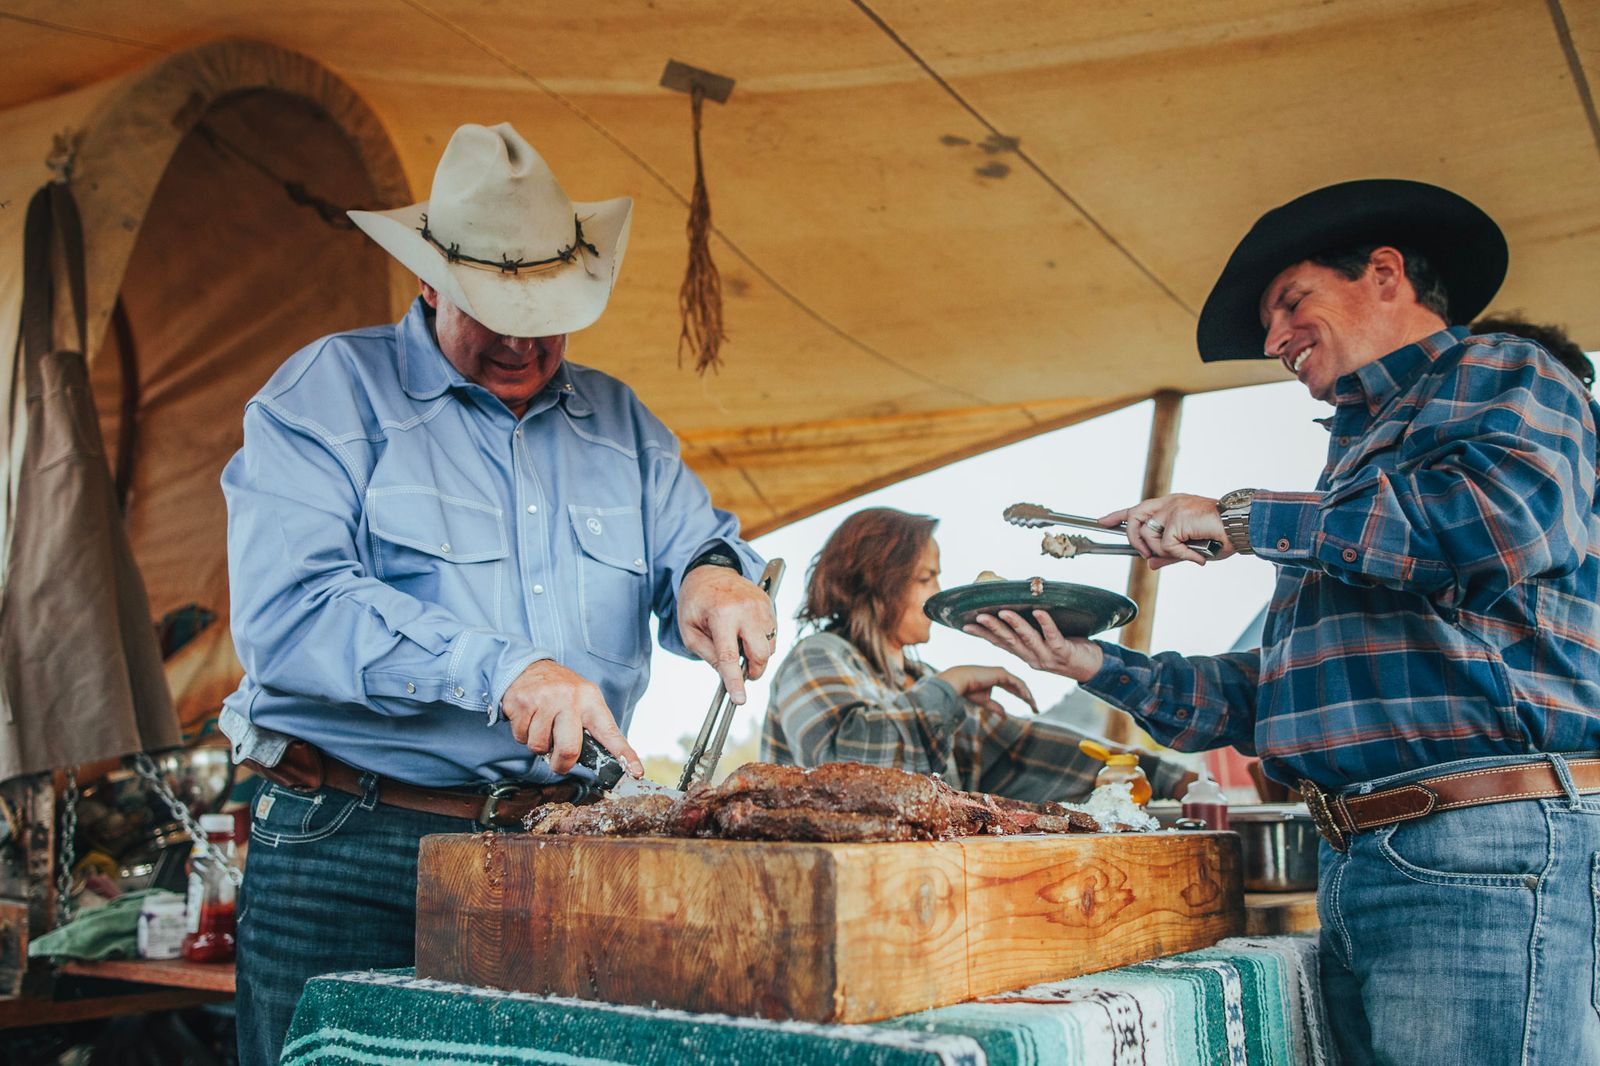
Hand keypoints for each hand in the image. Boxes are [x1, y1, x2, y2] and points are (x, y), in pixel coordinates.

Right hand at [500, 660, 641, 776]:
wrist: (530, 666)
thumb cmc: (561, 693)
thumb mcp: (584, 702)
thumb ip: (592, 729)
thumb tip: (606, 763)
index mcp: (591, 700)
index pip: (610, 732)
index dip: (624, 754)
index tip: (636, 771)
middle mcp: (569, 698)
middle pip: (569, 750)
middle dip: (562, 764)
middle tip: (559, 762)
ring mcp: (544, 699)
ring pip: (539, 746)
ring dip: (539, 744)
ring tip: (542, 725)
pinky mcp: (522, 702)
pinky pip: (521, 737)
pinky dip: (522, 735)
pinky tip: (529, 718)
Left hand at [678, 564, 777, 704]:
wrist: (710, 571)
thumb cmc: (695, 601)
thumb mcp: (689, 630)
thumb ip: (709, 654)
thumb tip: (728, 674)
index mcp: (721, 613)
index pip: (731, 655)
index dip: (735, 681)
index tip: (739, 700)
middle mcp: (745, 608)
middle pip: (761, 654)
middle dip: (753, 670)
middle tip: (741, 672)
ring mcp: (761, 605)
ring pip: (770, 646)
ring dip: (756, 654)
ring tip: (737, 642)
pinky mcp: (769, 603)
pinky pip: (772, 634)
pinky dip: (761, 641)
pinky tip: (745, 632)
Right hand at [934, 665, 1037, 714]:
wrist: (960, 681)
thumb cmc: (969, 691)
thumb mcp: (986, 702)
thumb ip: (996, 708)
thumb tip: (1005, 717)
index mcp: (998, 679)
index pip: (1015, 690)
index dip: (1024, 698)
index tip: (1031, 708)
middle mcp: (1002, 674)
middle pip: (1020, 687)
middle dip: (1029, 698)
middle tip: (1036, 709)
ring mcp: (1002, 672)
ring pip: (1020, 684)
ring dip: (1028, 696)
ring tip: (1034, 706)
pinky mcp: (1001, 673)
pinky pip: (1016, 682)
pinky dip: (1023, 690)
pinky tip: (1027, 699)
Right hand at [964, 609, 1103, 680]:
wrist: (1094, 668)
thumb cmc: (1069, 649)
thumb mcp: (1045, 642)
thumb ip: (1031, 632)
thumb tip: (1017, 611)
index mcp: (1026, 656)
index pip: (1000, 644)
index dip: (983, 635)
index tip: (966, 625)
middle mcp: (1033, 658)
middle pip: (1009, 642)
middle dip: (992, 628)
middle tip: (978, 617)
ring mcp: (1047, 657)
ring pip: (1027, 639)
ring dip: (1014, 625)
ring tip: (1003, 612)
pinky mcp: (1062, 653)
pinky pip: (1052, 636)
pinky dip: (1045, 623)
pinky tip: (1038, 612)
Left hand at [1102, 493, 1233, 569]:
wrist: (1242, 527)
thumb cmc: (1222, 536)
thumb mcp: (1190, 547)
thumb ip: (1169, 554)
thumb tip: (1150, 563)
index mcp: (1171, 505)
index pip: (1138, 508)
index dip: (1118, 515)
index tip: (1102, 521)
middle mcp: (1169, 503)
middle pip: (1134, 518)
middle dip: (1135, 539)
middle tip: (1147, 553)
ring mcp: (1172, 508)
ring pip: (1147, 536)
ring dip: (1163, 551)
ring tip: (1186, 553)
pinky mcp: (1177, 518)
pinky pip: (1166, 546)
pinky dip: (1180, 555)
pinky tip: (1196, 555)